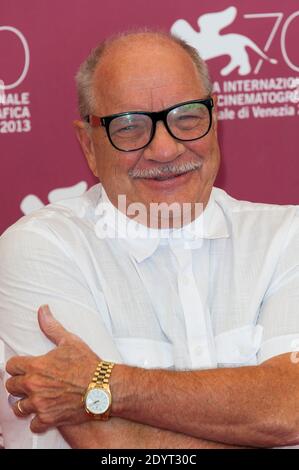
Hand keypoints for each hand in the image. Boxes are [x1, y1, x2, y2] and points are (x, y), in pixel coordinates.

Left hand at [6, 305, 99, 432]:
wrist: (104, 387)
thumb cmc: (89, 365)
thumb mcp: (70, 341)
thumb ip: (52, 327)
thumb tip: (43, 311)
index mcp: (37, 366)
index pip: (11, 366)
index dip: (17, 367)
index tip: (23, 369)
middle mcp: (34, 385)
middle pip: (11, 387)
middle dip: (19, 385)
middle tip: (30, 384)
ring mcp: (40, 403)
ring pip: (18, 407)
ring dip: (25, 403)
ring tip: (35, 399)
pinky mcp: (48, 418)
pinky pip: (33, 424)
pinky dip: (38, 420)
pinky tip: (45, 413)